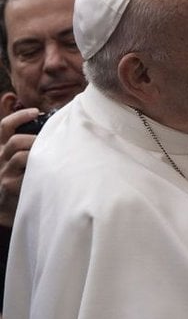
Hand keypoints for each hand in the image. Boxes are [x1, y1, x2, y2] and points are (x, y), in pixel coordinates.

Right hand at [0, 108, 40, 226]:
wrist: (9, 207)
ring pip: (21, 156)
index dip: (19, 116)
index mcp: (2, 148)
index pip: (4, 125)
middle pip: (15, 140)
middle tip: (50, 143)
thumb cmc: (23, 177)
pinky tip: (49, 171)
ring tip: (52, 158)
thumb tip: (50, 122)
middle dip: (35, 139)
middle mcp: (0, 158)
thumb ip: (30, 142)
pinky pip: (27, 174)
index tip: (36, 111)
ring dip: (38, 154)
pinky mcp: (10, 186)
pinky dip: (40, 170)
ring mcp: (3, 172)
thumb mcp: (21, 157)